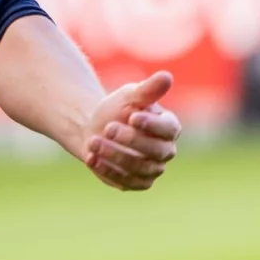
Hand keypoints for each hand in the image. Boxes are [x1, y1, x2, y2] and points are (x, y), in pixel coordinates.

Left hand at [83, 71, 180, 191]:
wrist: (95, 127)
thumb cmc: (117, 109)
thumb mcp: (130, 95)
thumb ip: (148, 89)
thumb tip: (167, 77)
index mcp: (169, 127)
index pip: (169, 129)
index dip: (152, 125)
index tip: (131, 116)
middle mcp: (165, 150)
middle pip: (156, 151)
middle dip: (130, 140)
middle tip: (107, 128)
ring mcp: (152, 169)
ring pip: (139, 168)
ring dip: (114, 155)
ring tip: (92, 141)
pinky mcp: (136, 182)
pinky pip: (126, 182)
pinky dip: (107, 171)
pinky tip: (91, 157)